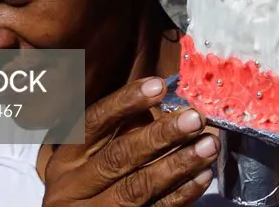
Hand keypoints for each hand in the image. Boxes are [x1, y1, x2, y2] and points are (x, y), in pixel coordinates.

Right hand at [42, 77, 217, 206]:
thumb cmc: (95, 179)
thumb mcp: (94, 153)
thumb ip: (124, 128)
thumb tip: (169, 103)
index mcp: (69, 155)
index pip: (94, 122)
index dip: (126, 102)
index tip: (159, 85)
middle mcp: (74, 185)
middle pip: (119, 156)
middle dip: (161, 135)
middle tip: (195, 118)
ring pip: (138, 187)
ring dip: (179, 163)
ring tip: (209, 145)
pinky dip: (182, 193)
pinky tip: (202, 175)